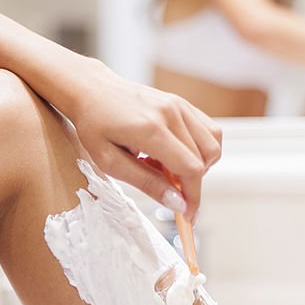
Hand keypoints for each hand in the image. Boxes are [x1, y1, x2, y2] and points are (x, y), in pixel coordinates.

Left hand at [63, 62, 221, 222]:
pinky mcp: (182, 103)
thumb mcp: (110, 162)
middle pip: (204, 159)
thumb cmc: (94, 125)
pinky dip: (199, 150)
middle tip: (169, 191)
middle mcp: (171, 113)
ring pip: (212, 145)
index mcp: (150, 129)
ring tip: (169, 170)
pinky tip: (174, 155)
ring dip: (199, 166)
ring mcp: (179, 105)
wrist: (92, 90)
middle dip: (193, 184)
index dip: (193, 196)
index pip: (191, 169)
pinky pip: (208, 131)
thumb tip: (176, 203)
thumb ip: (146, 182)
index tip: (188, 215)